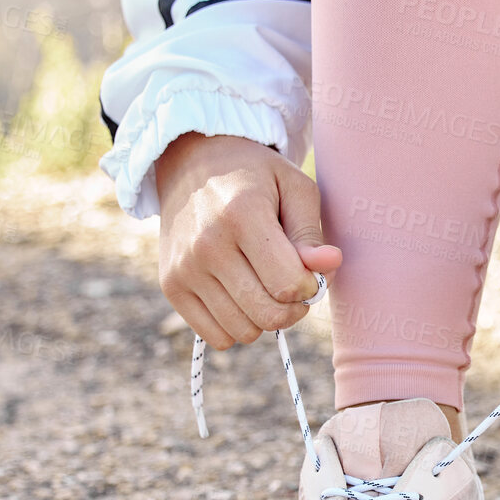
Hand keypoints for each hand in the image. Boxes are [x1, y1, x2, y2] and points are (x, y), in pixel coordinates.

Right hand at [156, 133, 342, 348]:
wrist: (191, 163)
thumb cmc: (255, 177)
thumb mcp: (294, 187)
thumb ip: (311, 231)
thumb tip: (329, 264)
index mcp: (242, 216)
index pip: (289, 284)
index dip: (311, 286)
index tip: (309, 270)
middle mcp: (206, 246)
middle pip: (268, 314)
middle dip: (294, 307)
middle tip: (294, 284)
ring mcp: (184, 269)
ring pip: (244, 331)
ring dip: (266, 318)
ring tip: (266, 286)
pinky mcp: (170, 286)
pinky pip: (217, 336)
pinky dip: (237, 326)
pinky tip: (242, 297)